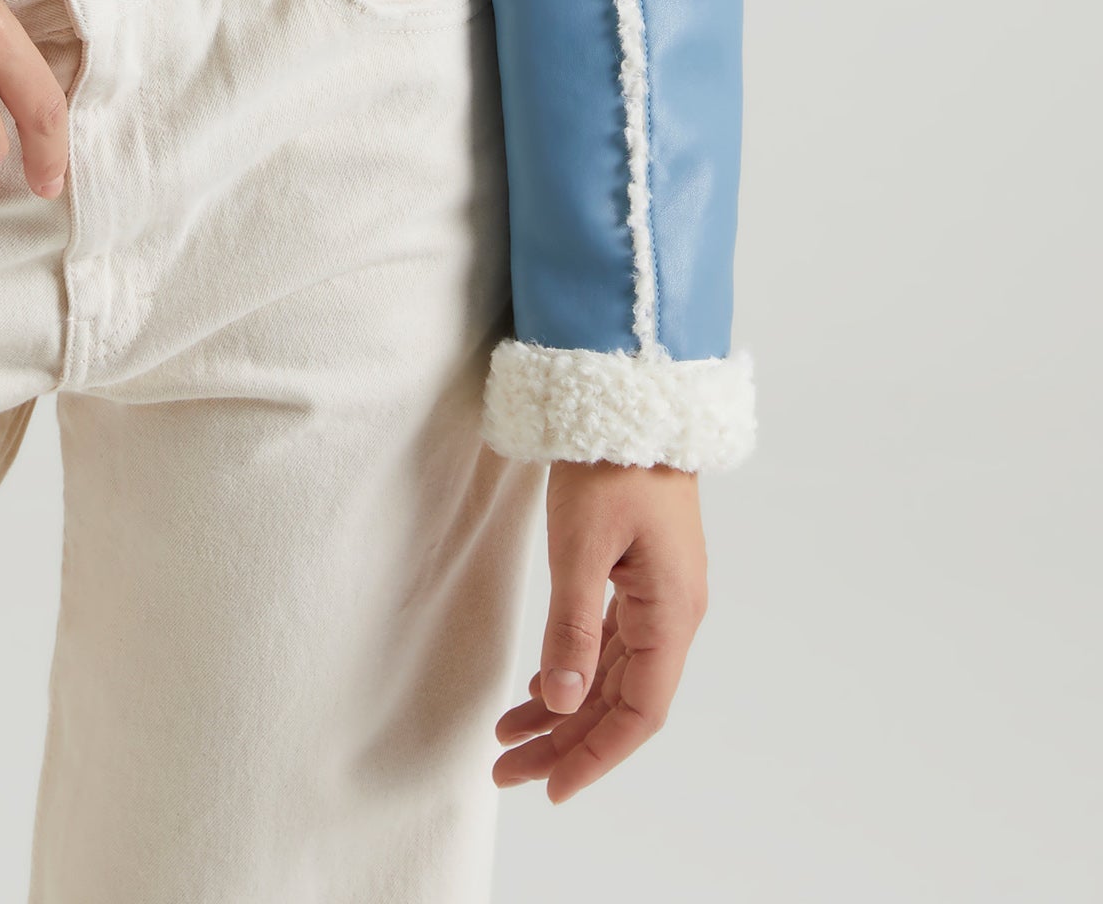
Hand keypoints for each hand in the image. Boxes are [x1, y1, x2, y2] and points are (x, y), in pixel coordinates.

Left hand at [492, 459, 707, 801]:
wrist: (631, 394)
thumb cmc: (611, 464)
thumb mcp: (581, 545)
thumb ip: (571, 627)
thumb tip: (564, 699)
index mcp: (671, 614)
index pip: (638, 713)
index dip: (595, 756)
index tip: (551, 787)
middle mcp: (673, 614)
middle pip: (621, 702)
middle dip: (567, 741)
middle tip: (508, 770)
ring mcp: (659, 595)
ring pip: (612, 675)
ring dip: (565, 708)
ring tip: (509, 735)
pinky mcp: (640, 575)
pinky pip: (609, 642)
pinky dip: (574, 669)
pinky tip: (540, 686)